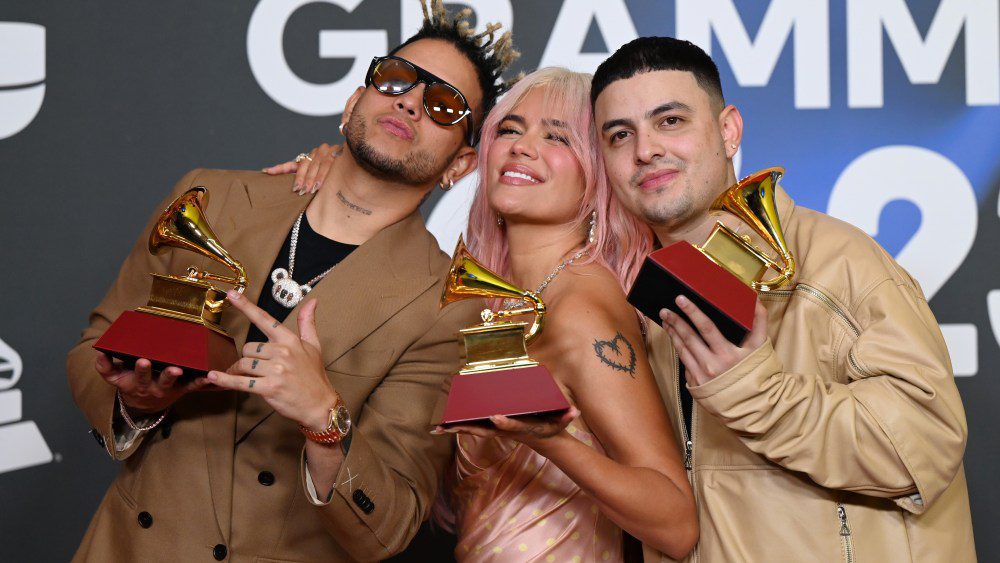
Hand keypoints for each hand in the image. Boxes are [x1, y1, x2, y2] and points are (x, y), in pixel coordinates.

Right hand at [96, 353, 208, 412]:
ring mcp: (170, 388)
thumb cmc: (129, 382)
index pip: (139, 374)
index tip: (143, 360)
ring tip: (190, 370)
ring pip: (177, 383)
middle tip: (173, 367)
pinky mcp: (182, 388)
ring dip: (185, 377)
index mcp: (139, 382)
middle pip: (162, 380)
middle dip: (167, 374)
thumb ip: (105, 366)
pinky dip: (201, 382)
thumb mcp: (114, 378)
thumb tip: (99, 352)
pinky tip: (209, 376)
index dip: (141, 369)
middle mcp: (155, 386)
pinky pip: (192, 386)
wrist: (142, 403)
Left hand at [207, 291, 337, 429]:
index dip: (246, 306)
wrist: (320, 404)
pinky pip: (241, 382)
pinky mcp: (269, 388)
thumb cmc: (314, 376)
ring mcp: (275, 370)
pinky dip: (226, 379)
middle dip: (247, 357)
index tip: (231, 294)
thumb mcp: (314, 346)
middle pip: (248, 347)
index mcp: (290, 340)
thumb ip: (307, 323)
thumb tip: (312, 301)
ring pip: (243, 364)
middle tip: (252, 367)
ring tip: (241, 376)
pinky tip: (214, 376)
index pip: (265, 319)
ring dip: (238, 370)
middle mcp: (282, 352)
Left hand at [262, 143, 342, 194]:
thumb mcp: (319, 179)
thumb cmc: (335, 176)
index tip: (267, 172)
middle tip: (299, 190)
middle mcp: (316, 152)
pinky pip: (328, 165)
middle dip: (301, 178)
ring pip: (316, 165)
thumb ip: (308, 182)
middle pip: (304, 165)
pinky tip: (319, 185)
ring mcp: (327, 151)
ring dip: (312, 179)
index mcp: (308, 159)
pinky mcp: (337, 152)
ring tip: (308, 190)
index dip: (279, 168)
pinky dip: (322, 176)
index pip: (290, 164)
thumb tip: (294, 192)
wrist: (355, 162)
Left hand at [435, 407, 579, 449]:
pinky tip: (444, 425)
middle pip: (483, 430)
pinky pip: (474, 425)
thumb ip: (568, 416)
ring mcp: (497, 429)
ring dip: (456, 428)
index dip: (504, 423)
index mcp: (520, 427)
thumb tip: (576, 412)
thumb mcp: (561, 423)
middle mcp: (505, 430)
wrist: (545, 440)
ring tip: (436, 428)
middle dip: (465, 429)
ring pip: (474, 429)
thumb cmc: (551, 429)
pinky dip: (459, 426)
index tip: (495, 417)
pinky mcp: (494, 426)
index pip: (511, 426)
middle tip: (446, 428)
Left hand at [659, 295, 767, 385]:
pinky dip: (678, 348)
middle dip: (675, 321)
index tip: (681, 299)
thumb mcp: (761, 348)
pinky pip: (684, 362)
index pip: (707, 328)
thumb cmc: (755, 372)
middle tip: (665, 309)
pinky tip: (674, 338)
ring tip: (666, 320)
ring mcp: (702, 376)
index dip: (692, 312)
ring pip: (683, 349)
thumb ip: (759, 323)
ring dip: (673, 333)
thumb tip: (755, 301)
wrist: (751, 404)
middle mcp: (712, 365)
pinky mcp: (695, 384)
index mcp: (728, 354)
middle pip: (689, 338)